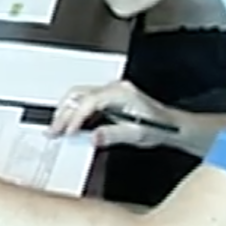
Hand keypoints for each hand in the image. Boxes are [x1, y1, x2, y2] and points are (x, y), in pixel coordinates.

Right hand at [48, 80, 181, 149]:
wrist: (172, 126)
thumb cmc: (160, 128)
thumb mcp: (137, 134)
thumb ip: (113, 135)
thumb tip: (93, 137)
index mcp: (121, 93)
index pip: (89, 101)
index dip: (76, 117)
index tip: (67, 132)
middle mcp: (114, 88)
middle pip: (78, 95)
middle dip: (63, 114)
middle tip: (53, 131)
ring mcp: (110, 91)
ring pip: (78, 96)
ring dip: (65, 112)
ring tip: (56, 129)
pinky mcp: (108, 98)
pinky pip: (84, 101)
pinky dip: (73, 112)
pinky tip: (69, 125)